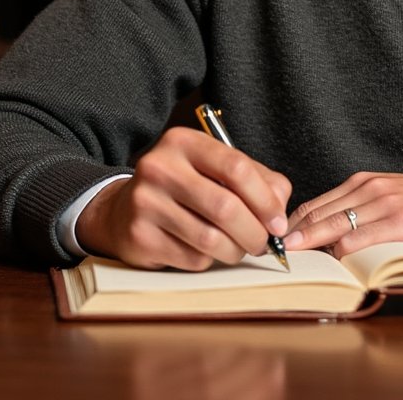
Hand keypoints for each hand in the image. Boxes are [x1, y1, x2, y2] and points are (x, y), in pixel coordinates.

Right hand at [75, 126, 291, 270]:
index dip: (265, 199)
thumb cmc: (184, 187)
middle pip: (225, 206)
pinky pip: (192, 258)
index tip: (279, 222)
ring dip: (235, 251)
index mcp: (184, 142)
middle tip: (265, 244)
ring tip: (240, 249)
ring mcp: (145, 202)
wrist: (122, 209)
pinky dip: (210, 260)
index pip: (236, 168)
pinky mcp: (139, 237)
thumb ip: (257, 181)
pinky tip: (207, 251)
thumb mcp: (216, 169)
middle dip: (254, 232)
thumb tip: (279, 213)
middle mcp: (160, 167)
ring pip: (210, 238)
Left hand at [283, 170, 402, 256]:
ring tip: (288, 258)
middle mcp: (370, 188)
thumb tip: (333, 240)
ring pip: (335, 223)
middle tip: (268, 252)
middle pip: (318, 212)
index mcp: (365, 183)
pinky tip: (332, 259)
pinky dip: (345, 249)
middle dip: (291, 234)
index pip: (315, 204)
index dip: (291, 225)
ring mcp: (386, 203)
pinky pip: (367, 235)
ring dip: (310, 242)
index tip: (272, 243)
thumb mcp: (394, 200)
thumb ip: (365, 213)